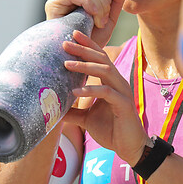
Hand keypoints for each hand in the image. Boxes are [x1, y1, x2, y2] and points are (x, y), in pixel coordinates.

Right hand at [45, 0, 124, 47]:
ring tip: (99, 23)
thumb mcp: (110, 18)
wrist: (80, 58)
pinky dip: (89, 4)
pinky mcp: (54, 3)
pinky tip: (92, 17)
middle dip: (105, 1)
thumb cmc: (93, 41)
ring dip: (99, 6)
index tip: (110, 7)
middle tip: (104, 21)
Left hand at [62, 31, 147, 165]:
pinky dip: (91, 89)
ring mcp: (123, 92)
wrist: (129, 148)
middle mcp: (118, 83)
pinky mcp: (124, 104)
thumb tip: (52, 109)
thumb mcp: (86, 118)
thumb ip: (73, 111)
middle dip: (83, 49)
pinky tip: (75, 90)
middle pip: (101, 59)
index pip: (99, 58)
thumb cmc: (111, 130)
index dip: (87, 45)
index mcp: (111, 82)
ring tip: (66, 63)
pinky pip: (106, 92)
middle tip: (65, 43)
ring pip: (105, 71)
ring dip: (85, 65)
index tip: (71, 35)